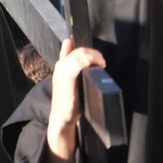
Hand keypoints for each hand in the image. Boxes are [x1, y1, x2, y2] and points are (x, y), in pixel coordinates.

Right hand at [48, 39, 106, 161]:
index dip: (74, 45)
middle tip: (102, 62)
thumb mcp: (73, 84)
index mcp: (61, 67)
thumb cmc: (69, 102)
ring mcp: (62, 70)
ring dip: (94, 57)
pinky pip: (80, 62)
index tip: (86, 49)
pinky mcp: (67, 76)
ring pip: (80, 54)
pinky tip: (98, 67)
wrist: (62, 116)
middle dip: (93, 53)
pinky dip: (90, 61)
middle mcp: (60, 66)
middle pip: (79, 50)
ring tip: (101, 64)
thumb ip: (78, 73)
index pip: (68, 50)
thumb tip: (89, 67)